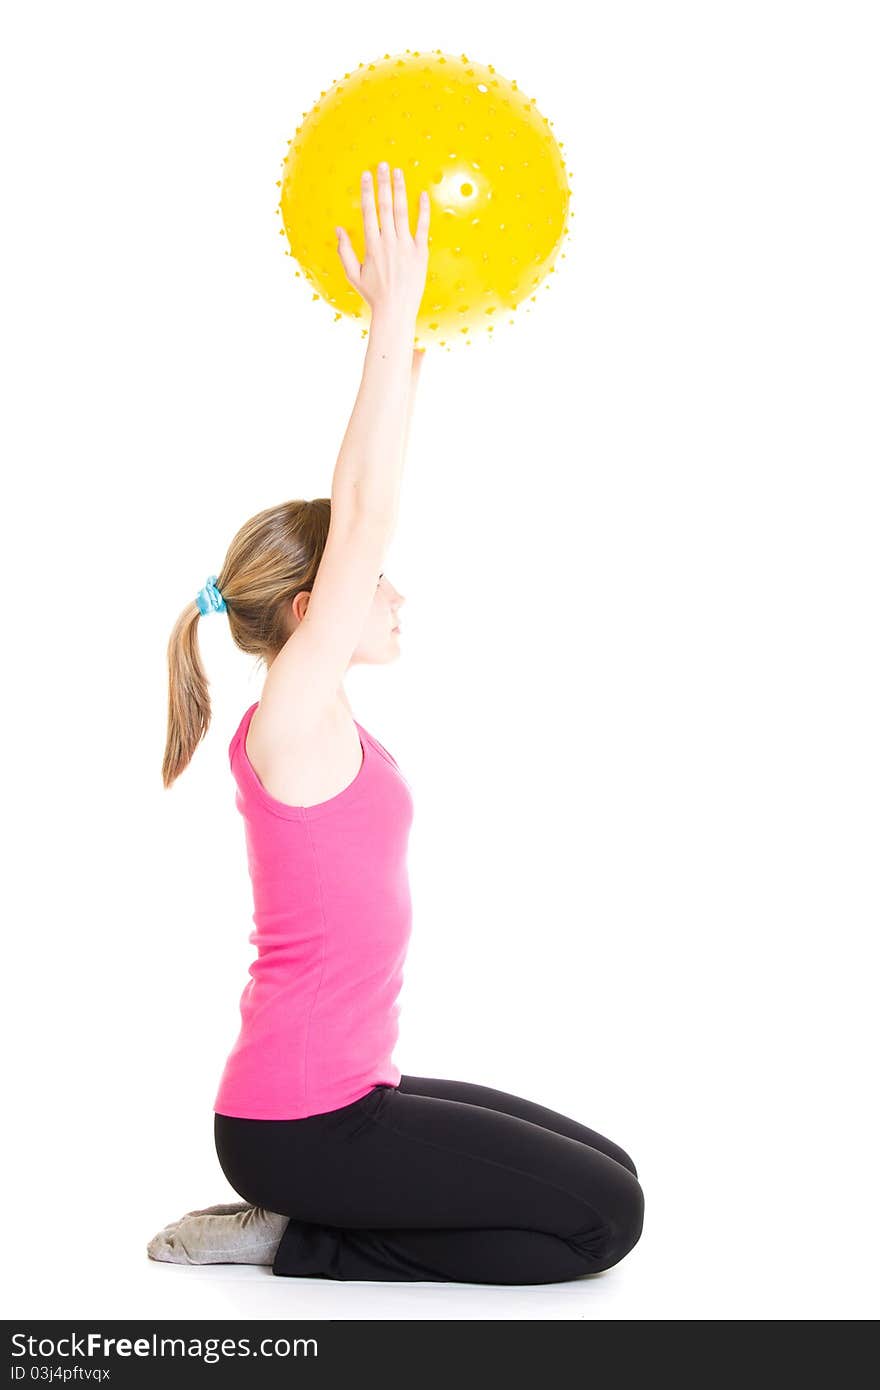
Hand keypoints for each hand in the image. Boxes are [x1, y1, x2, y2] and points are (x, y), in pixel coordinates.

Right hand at [335, 163, 429, 320]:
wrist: (396, 310)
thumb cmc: (373, 294)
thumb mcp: (353, 274)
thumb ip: (344, 251)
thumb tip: (338, 229)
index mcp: (372, 245)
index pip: (368, 211)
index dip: (367, 191)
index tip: (366, 175)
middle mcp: (389, 242)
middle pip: (386, 206)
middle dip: (383, 183)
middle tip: (382, 165)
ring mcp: (406, 246)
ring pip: (403, 212)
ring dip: (400, 190)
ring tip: (398, 172)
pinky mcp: (420, 253)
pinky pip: (422, 227)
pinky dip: (423, 210)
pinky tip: (422, 194)